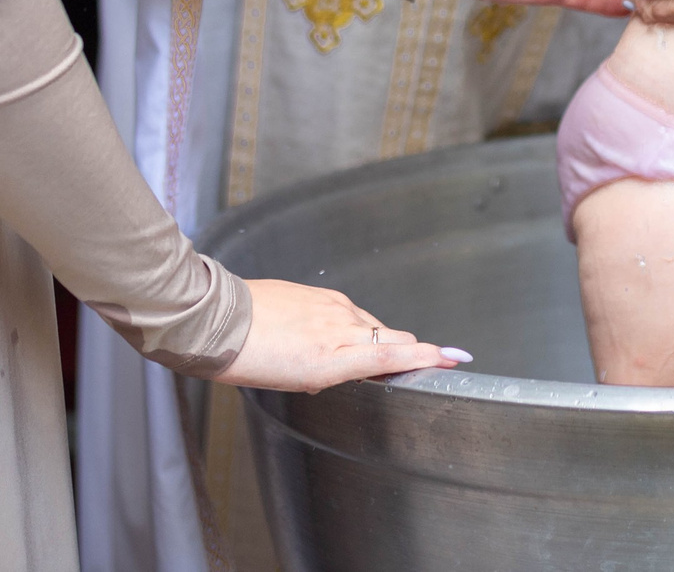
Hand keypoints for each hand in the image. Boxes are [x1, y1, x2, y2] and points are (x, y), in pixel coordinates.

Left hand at [213, 277, 464, 391]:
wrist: (218, 321)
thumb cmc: (247, 359)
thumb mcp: (292, 380)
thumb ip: (328, 371)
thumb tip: (348, 366)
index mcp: (332, 357)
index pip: (393, 353)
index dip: (428, 357)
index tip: (454, 358)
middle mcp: (339, 327)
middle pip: (391, 337)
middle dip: (408, 351)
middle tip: (419, 362)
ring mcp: (331, 306)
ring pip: (369, 324)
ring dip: (371, 339)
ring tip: (344, 356)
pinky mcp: (319, 293)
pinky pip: (347, 311)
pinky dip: (348, 325)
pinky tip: (324, 334)